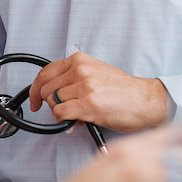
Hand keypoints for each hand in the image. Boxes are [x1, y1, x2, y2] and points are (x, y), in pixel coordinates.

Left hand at [28, 52, 168, 132]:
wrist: (147, 100)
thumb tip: (53, 96)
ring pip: (53, 103)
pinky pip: (61, 114)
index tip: (34, 101)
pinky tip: (78, 121)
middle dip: (52, 105)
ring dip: (61, 114)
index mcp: (80, 60)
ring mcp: (84, 86)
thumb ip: (74, 79)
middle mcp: (80, 70)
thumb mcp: (96, 74)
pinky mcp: (88, 104)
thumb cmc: (124, 91)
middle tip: (65, 112)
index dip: (35, 90)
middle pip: (46, 91)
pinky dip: (65, 121)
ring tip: (78, 115)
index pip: (45, 73)